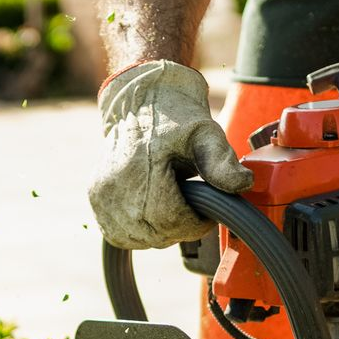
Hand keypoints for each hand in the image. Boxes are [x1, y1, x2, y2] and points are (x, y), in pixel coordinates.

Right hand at [89, 60, 252, 249]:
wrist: (139, 100)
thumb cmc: (176, 116)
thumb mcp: (205, 133)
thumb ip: (222, 161)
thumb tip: (243, 185)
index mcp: (139, 171)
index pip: (170, 222)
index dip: (194, 224)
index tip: (207, 213)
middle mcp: (114, 188)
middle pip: (154, 234)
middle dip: (180, 228)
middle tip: (193, 207)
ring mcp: (101, 197)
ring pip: (138, 239)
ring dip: (160, 232)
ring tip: (172, 204)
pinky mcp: (95, 201)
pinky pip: (120, 235)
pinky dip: (140, 232)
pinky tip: (152, 212)